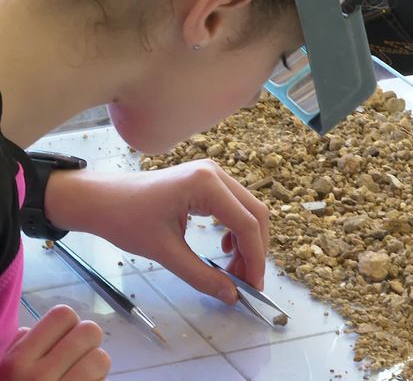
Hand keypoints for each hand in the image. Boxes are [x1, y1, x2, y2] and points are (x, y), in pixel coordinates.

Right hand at [0, 305, 110, 380]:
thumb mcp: (5, 370)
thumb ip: (20, 347)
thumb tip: (34, 329)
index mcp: (19, 360)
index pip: (63, 315)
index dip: (69, 324)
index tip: (64, 338)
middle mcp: (40, 375)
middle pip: (90, 331)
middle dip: (87, 342)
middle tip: (77, 356)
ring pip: (102, 358)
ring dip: (95, 365)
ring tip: (82, 374)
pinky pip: (104, 380)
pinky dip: (98, 380)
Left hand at [46, 159, 270, 304]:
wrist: (100, 200)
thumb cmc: (125, 220)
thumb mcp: (165, 252)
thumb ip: (202, 276)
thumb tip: (232, 296)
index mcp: (206, 184)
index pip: (247, 224)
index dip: (255, 258)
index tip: (253, 287)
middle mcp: (215, 173)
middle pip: (255, 214)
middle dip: (255, 250)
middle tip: (246, 282)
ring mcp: (212, 174)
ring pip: (247, 210)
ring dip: (247, 242)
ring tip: (234, 270)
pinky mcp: (206, 181)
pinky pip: (234, 206)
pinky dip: (236, 230)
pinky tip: (224, 248)